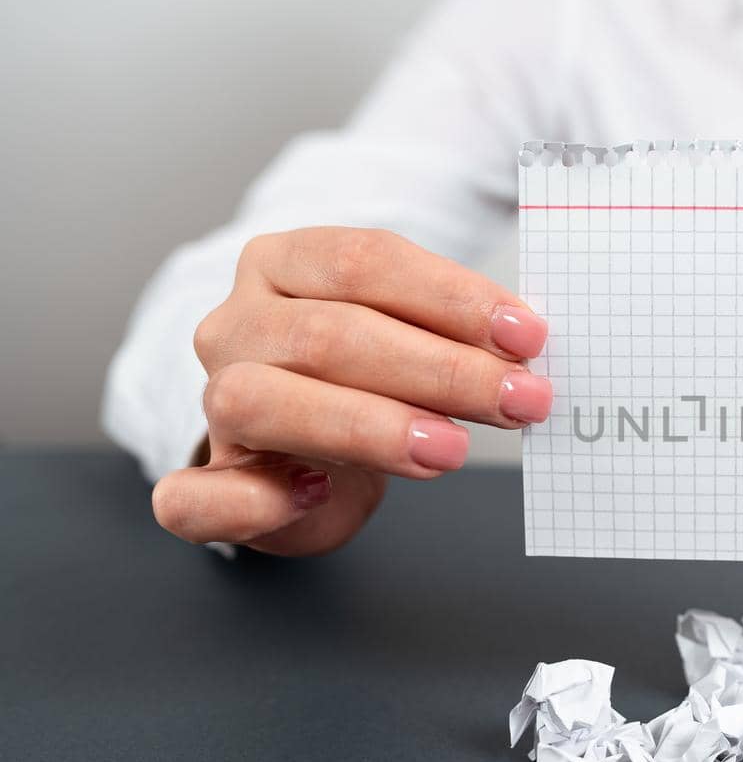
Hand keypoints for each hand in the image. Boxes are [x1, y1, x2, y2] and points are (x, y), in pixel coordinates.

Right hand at [151, 227, 550, 554]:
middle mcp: (238, 324)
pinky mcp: (203, 482)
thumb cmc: (367, 385)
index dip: (452, 297)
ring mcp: (210, 401)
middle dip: (440, 369)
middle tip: (519, 399)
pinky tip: (315, 495)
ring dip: (369, 426)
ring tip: (452, 448)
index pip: (366, 261)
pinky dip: (253, 501)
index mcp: (286, 266)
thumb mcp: (411, 338)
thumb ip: (454, 334)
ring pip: (262, 400)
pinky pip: (195, 496)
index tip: (527, 335)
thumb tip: (526, 348)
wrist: (303, 460)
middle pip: (331, 334)